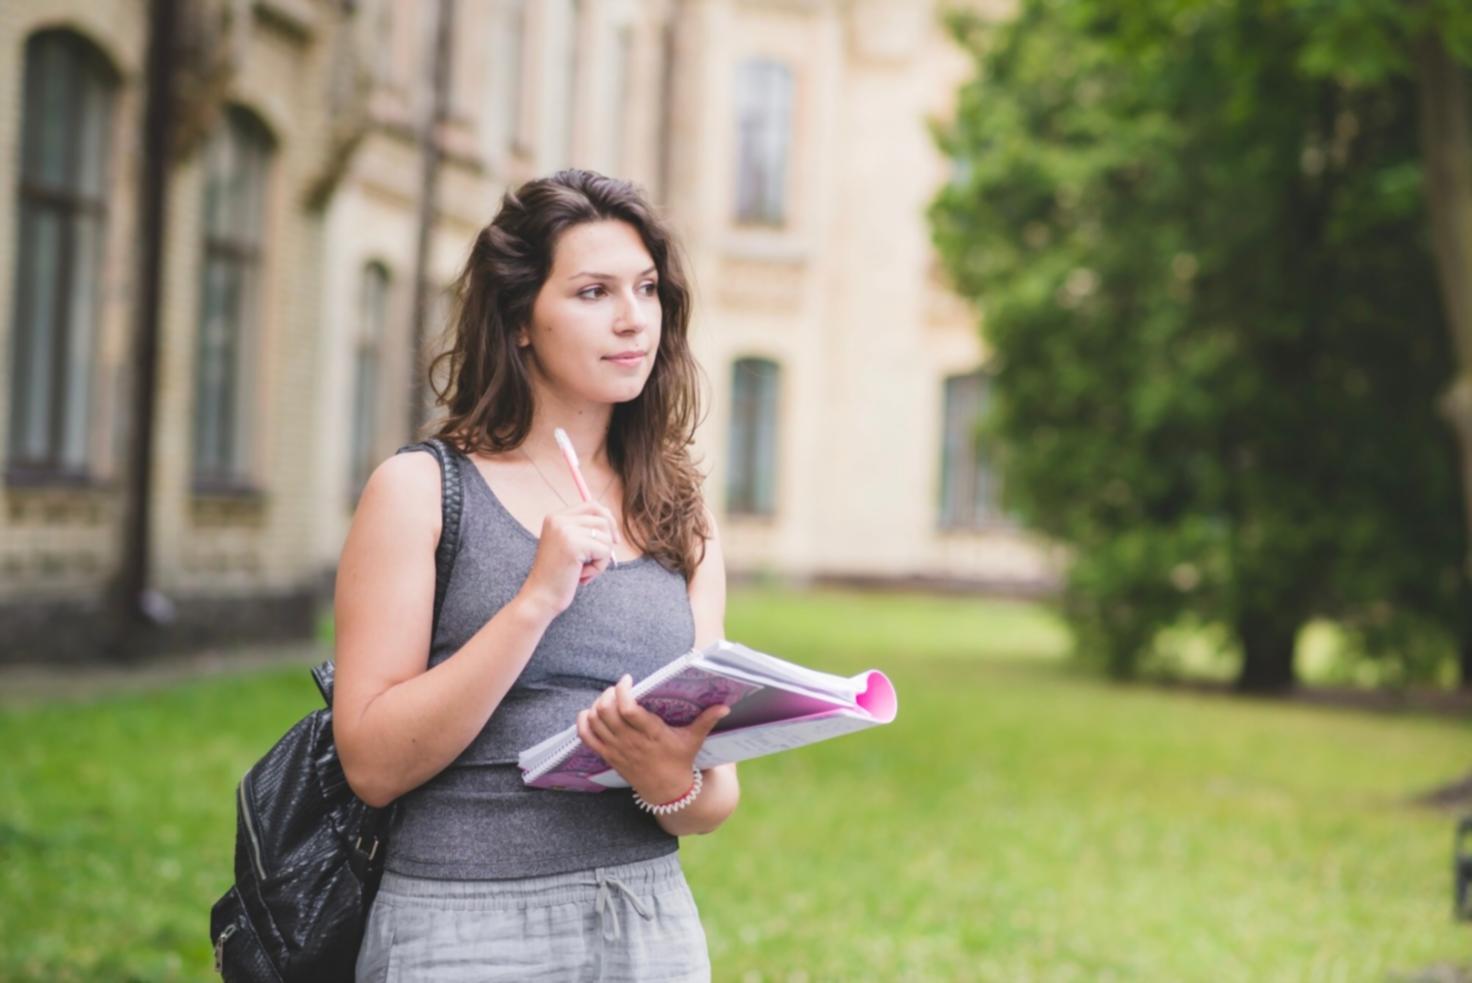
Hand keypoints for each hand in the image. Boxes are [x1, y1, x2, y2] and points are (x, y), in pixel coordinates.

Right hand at [517, 501, 620, 617]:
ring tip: (584, 570)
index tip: (612, 540)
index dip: (608, 521)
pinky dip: (599, 567)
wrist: (541, 597)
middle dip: (608, 540)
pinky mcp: (573, 545)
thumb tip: (611, 520)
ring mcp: (565, 531)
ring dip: (601, 558)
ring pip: (606, 537)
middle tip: (599, 559)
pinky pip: (604, 551)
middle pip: (603, 519)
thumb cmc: (558, 576)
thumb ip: (584, 531)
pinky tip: (582, 576)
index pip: (592, 505)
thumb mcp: (569, 546)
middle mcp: (558, 520)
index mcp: (555, 517)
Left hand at [576, 675, 729, 803]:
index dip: (622, 690)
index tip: (627, 679)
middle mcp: (631, 742)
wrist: (667, 792)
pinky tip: (590, 713)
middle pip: (606, 712)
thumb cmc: (680, 761)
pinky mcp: (608, 756)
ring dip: (597, 705)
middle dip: (608, 694)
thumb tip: (725, 706)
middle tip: (618, 689)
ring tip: (608, 699)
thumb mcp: (694, 740)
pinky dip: (583, 722)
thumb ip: (707, 720)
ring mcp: (617, 750)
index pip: (628, 709)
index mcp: (652, 734)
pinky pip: (586, 737)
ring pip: (595, 722)